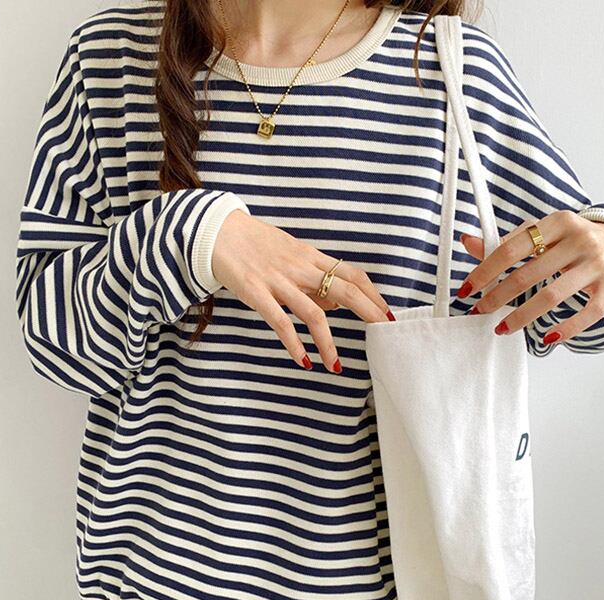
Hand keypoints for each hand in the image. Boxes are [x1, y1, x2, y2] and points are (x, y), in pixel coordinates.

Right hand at [211, 210, 393, 372]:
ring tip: (336, 366)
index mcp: (310, 257)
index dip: (373, 294)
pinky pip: (280, 322)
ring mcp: (278, 281)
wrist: (216, 230)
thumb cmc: (254, 243)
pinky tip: (304, 361)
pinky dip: (294, 343)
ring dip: (328, 343)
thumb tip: (338, 304)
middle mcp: (299, 268)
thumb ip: (314, 278)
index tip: (387, 313)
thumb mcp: (290, 254)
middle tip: (382, 332)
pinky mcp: (256, 292)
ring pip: (313, 313)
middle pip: (343, 289)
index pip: (351, 274)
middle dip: (367, 311)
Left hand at [456, 209, 603, 344]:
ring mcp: (597, 263)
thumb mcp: (543, 233)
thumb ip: (507, 242)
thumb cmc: (573, 241)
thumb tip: (468, 242)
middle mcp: (579, 239)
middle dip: (498, 297)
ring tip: (502, 328)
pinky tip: (548, 338)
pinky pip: (588, 312)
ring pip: (553, 296)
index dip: (485, 271)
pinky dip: (567, 328)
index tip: (466, 289)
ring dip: (522, 316)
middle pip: (529, 274)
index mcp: (557, 222)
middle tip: (479, 310)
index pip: (511, 248)